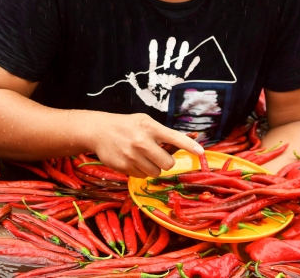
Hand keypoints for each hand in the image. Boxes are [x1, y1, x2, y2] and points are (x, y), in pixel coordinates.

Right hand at [87, 112, 203, 177]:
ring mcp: (132, 156)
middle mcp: (141, 142)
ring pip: (155, 173)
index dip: (189, 146)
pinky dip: (141, 171)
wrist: (99, 131)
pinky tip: (133, 160)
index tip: (201, 152)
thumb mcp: (145, 122)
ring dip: (153, 168)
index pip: (174, 138)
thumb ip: (162, 133)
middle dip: (166, 162)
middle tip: (159, 156)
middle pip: (167, 163)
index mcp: (150, 128)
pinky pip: (141, 176)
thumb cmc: (127, 125)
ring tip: (144, 157)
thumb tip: (184, 144)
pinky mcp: (123, 167)